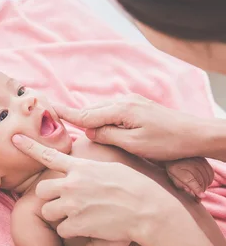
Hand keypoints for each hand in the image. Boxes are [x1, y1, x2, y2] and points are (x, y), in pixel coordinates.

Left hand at [11, 134, 183, 243]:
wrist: (149, 211)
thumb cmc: (135, 188)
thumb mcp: (111, 167)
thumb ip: (88, 168)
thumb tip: (77, 164)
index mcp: (80, 167)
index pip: (48, 154)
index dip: (29, 146)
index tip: (14, 139)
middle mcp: (72, 184)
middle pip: (40, 190)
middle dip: (49, 198)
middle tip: (66, 203)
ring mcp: (73, 204)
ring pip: (47, 212)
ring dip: (58, 216)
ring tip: (80, 217)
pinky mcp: (77, 223)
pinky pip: (61, 229)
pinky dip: (71, 231)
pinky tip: (88, 229)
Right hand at [55, 95, 204, 160]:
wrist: (197, 134)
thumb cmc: (168, 143)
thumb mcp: (134, 145)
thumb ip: (107, 136)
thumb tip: (88, 131)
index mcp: (121, 110)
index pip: (85, 114)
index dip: (65, 113)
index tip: (48, 108)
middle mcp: (123, 101)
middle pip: (91, 111)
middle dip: (75, 117)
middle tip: (56, 120)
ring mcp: (131, 102)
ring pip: (100, 111)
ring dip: (89, 119)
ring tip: (73, 126)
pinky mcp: (137, 106)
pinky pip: (111, 111)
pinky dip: (101, 118)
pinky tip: (98, 126)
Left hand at [165, 157, 213, 197]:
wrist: (176, 155)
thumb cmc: (172, 167)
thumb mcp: (172, 177)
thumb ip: (180, 184)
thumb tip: (189, 191)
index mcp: (178, 169)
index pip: (191, 181)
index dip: (197, 190)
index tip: (200, 197)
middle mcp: (190, 164)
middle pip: (201, 181)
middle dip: (200, 191)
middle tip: (197, 198)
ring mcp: (198, 161)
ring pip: (207, 178)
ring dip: (205, 186)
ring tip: (200, 190)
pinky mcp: (204, 160)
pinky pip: (210, 173)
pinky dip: (209, 179)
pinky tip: (204, 183)